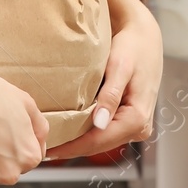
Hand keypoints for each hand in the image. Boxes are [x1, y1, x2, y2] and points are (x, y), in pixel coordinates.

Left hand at [47, 0, 162, 160]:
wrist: (145, 36)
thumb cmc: (133, 47)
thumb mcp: (120, 67)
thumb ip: (111, 96)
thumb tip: (99, 124)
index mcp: (138, 118)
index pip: (99, 141)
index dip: (72, 148)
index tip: (48, 150)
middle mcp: (140, 127)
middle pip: (99, 146)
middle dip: (72, 148)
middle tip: (43, 148)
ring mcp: (137, 126)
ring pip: (102, 142)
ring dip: (79, 142)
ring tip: (53, 140)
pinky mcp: (131, 120)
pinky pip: (106, 133)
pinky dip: (88, 133)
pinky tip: (70, 130)